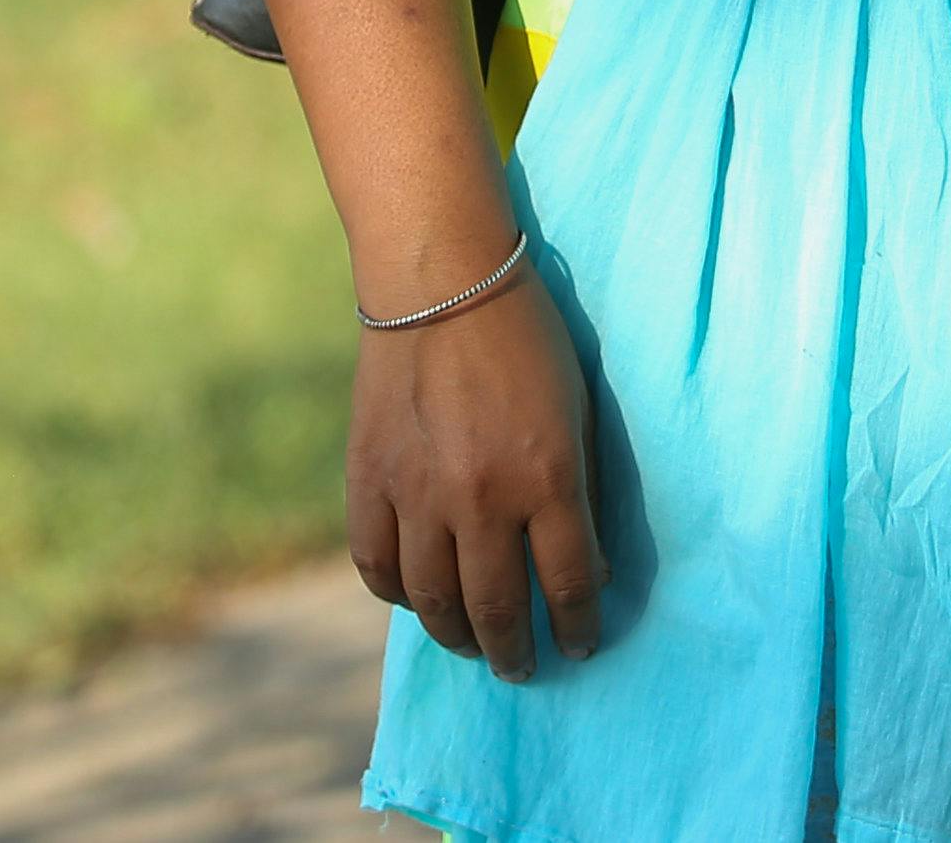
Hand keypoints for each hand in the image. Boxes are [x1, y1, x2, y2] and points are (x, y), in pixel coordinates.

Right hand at [346, 276, 606, 680]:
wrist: (440, 281)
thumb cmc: (525, 339)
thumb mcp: (577, 412)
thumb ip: (580, 490)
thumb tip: (581, 565)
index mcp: (547, 478)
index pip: (571, 585)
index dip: (579, 628)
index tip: (581, 646)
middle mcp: (482, 498)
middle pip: (500, 609)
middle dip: (516, 653)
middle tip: (523, 668)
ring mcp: (418, 493)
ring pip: (434, 602)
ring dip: (457, 636)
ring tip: (472, 645)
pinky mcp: (369, 479)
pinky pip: (377, 565)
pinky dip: (396, 594)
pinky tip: (416, 598)